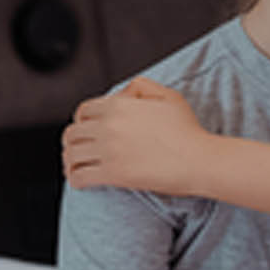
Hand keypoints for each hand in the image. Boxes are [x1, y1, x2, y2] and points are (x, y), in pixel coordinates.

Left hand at [60, 77, 212, 195]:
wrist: (199, 160)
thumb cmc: (188, 130)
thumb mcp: (168, 95)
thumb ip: (141, 86)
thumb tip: (122, 93)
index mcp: (118, 105)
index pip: (83, 111)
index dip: (80, 122)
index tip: (83, 131)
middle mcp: (109, 126)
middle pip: (72, 133)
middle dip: (71, 142)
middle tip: (75, 151)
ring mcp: (109, 150)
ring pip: (71, 155)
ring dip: (69, 162)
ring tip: (74, 168)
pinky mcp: (113, 174)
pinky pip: (81, 176)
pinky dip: (75, 179)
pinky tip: (80, 182)